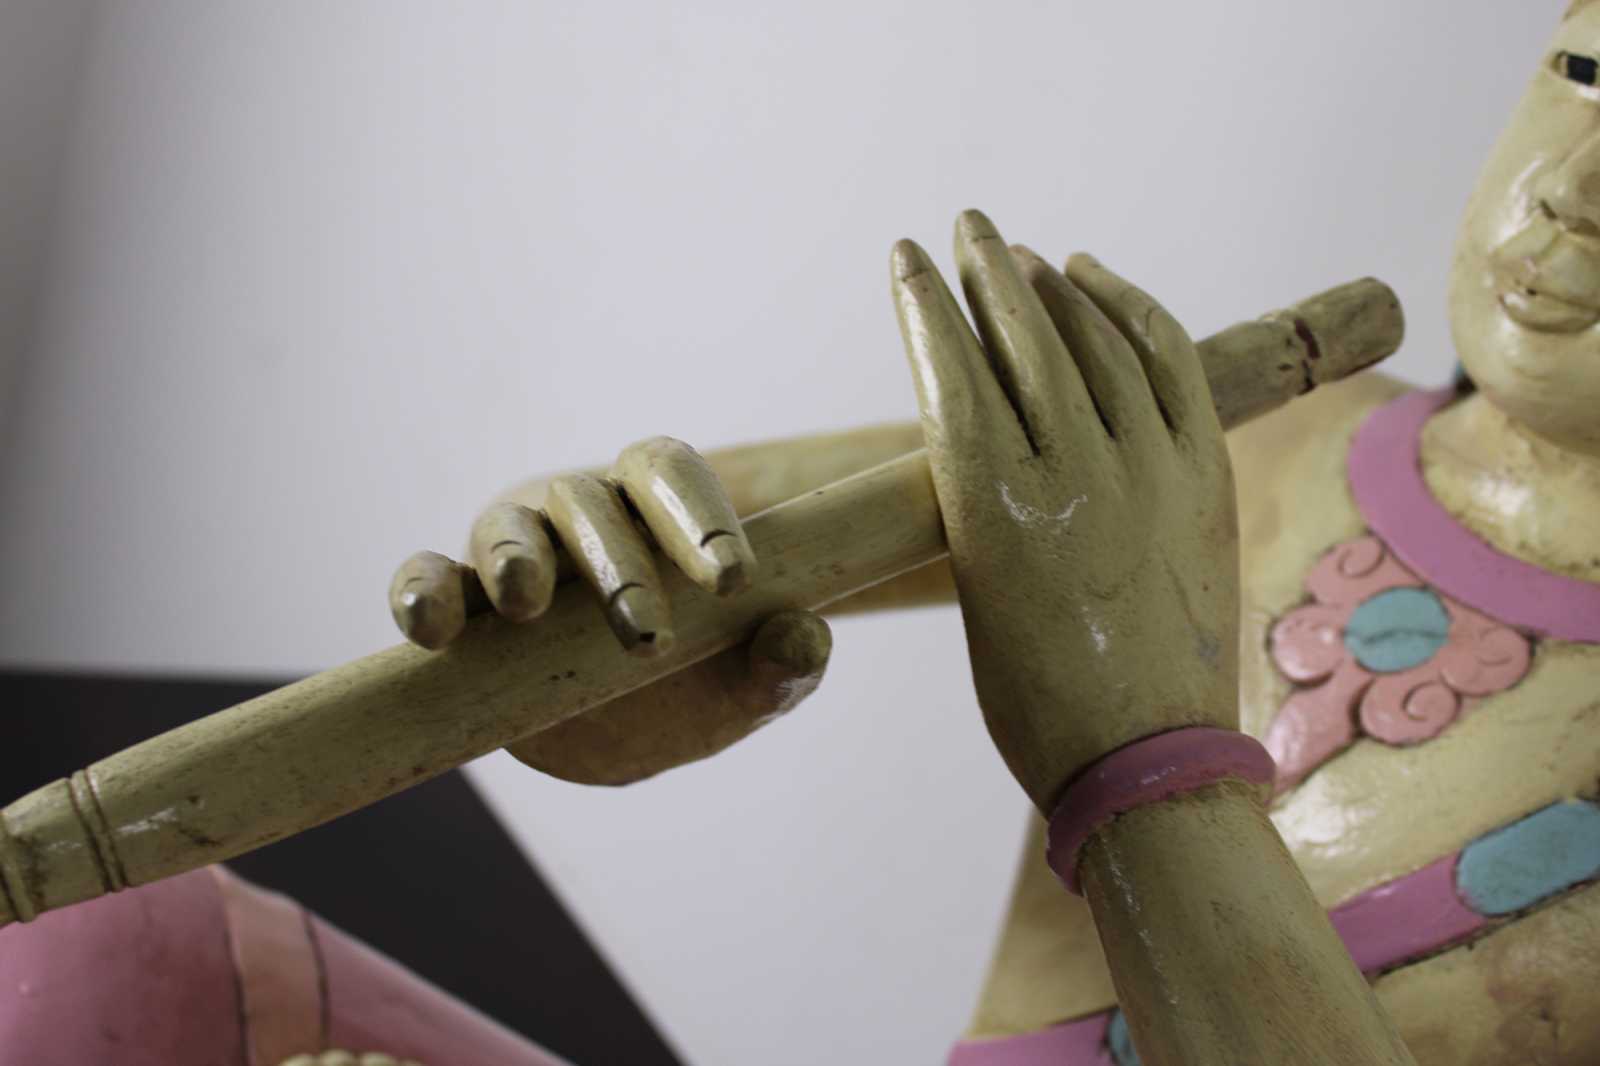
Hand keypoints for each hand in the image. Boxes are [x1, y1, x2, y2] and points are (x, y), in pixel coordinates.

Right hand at [387, 437, 831, 784]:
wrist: (616, 725)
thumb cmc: (691, 680)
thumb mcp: (744, 686)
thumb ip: (778, 664)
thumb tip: (805, 637)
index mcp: (654, 507)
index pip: (670, 474)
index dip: (701, 514)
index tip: (735, 580)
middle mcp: (578, 513)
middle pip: (590, 501)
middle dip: (618, 563)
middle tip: (645, 634)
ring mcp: (511, 551)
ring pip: (505, 529)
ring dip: (515, 558)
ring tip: (528, 601)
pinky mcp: (461, 602)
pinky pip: (428, 579)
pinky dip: (423, 592)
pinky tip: (433, 626)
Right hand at [892, 211, 1238, 811]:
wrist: (1145, 758)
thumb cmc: (1035, 697)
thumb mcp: (974, 585)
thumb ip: (975, 492)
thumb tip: (987, 412)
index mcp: (993, 507)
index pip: (951, 368)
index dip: (926, 304)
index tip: (908, 256)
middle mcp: (1074, 470)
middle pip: (1025, 335)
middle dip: (989, 269)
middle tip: (968, 226)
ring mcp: (1151, 466)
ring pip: (1097, 338)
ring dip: (1056, 287)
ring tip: (1028, 256)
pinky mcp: (1206, 474)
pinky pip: (1171, 363)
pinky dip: (1134, 312)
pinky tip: (1100, 284)